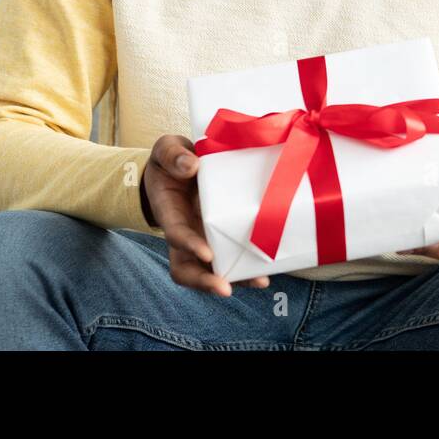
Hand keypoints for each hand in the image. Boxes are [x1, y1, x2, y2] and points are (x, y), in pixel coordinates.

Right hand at [143, 134, 270, 296]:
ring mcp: (205, 237)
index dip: (189, 246)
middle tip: (226, 289)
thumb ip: (173, 155)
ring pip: (214, 269)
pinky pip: (235, 254)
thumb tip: (191, 166)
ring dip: (235, 279)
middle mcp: (187, 232)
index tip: (206, 254)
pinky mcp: (225, 234)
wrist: (181, 166)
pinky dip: (250, 263)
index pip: (176, 235)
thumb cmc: (172, 160)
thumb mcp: (166, 149)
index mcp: (170, 212)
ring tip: (260, 281)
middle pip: (188, 269)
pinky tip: (272, 264)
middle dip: (205, 282)